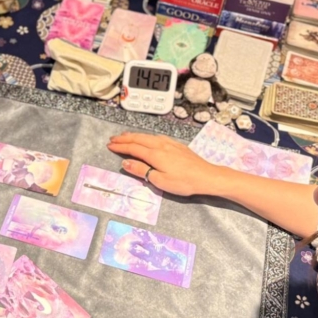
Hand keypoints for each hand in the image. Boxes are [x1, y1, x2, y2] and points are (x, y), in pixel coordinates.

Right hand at [107, 132, 226, 195]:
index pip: (132, 148)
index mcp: (154, 154)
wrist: (207, 176)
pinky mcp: (177, 145)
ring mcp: (169, 144)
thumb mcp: (159, 181)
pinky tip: (147, 138)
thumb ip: (141, 170)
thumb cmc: (183, 182)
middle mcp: (160, 145)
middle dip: (124, 138)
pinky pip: (156, 137)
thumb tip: (125, 162)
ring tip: (125, 136)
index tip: (110, 146)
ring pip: (147, 136)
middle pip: (138, 139)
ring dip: (134, 136)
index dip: (120, 146)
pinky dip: (146, 136)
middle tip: (113, 139)